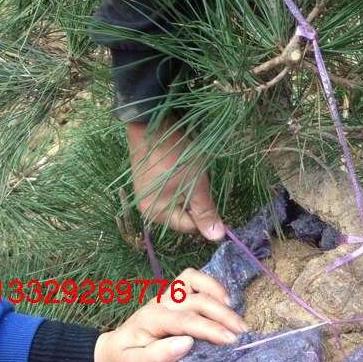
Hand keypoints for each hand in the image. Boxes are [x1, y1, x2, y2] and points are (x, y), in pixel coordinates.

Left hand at [93, 269, 247, 361]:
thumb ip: (159, 356)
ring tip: (235, 313)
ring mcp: (166, 297)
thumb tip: (186, 343)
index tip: (231, 341)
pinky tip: (225, 302)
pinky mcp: (172, 297)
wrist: (109, 355)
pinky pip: (192, 280)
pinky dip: (210, 285)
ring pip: (194, 280)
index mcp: (151, 320)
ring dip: (217, 293)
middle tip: (243, 332)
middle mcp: (160, 303)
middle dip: (222, 315)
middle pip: (196, 299)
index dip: (211, 329)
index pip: (186, 321)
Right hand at [127, 119, 223, 240]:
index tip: (211, 196)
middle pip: (183, 215)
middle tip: (198, 181)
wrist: (152, 123)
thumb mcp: (197, 186)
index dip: (205, 215)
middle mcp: (147, 208)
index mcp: (156, 214)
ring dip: (188, 191)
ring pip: (178, 202)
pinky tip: (180, 169)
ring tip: (188, 173)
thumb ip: (206, 212)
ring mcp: (145, 194)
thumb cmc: (177, 157)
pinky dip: (179, 184)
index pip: (190, 226)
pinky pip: (169, 191)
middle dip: (195, 202)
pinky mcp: (147, 181)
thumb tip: (217, 237)